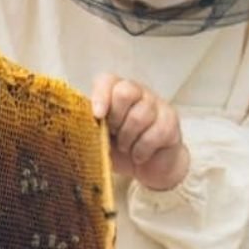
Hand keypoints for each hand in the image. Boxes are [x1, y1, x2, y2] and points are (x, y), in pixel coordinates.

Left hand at [91, 73, 188, 190]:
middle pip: (125, 92)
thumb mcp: (99, 138)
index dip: (101, 95)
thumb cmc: (120, 149)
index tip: (97, 115)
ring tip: (126, 147)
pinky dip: (142, 149)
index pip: (107, 81)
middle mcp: (138, 92)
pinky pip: (156, 132)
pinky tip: (139, 155)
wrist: (148, 167)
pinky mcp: (171, 121)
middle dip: (116, 118)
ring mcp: (157, 104)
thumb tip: (77, 125)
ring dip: (128, 138)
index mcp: (115, 92)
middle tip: (114, 134)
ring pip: (140, 115)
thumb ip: (89, 127)